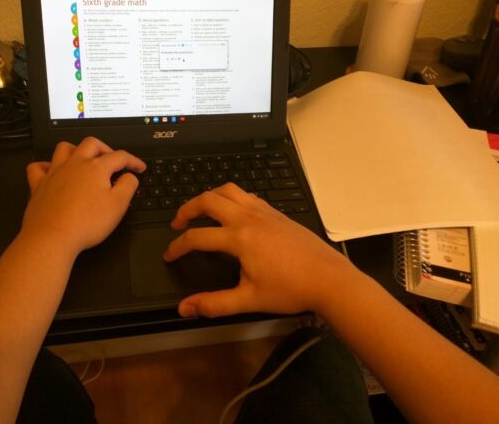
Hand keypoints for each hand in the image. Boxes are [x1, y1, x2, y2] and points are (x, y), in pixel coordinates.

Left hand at [21, 137, 145, 255]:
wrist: (52, 237)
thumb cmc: (86, 222)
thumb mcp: (118, 205)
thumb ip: (128, 186)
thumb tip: (130, 176)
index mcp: (96, 168)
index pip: (119, 156)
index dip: (133, 161)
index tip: (139, 168)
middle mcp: (75, 164)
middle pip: (92, 144)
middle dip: (106, 148)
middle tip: (113, 160)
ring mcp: (55, 173)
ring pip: (64, 148)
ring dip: (76, 149)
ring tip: (84, 159)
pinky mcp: (39, 185)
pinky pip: (38, 167)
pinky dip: (45, 165)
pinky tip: (52, 171)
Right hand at [164, 183, 358, 317]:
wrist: (329, 279)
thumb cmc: (291, 289)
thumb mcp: (249, 300)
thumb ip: (214, 303)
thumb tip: (185, 308)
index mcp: (239, 238)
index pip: (197, 237)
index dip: (178, 246)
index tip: (170, 255)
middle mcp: (249, 217)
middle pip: (208, 200)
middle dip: (187, 209)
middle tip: (178, 223)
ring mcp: (264, 212)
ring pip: (228, 190)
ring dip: (209, 196)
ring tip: (200, 210)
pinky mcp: (276, 213)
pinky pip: (246, 195)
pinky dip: (231, 198)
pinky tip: (232, 212)